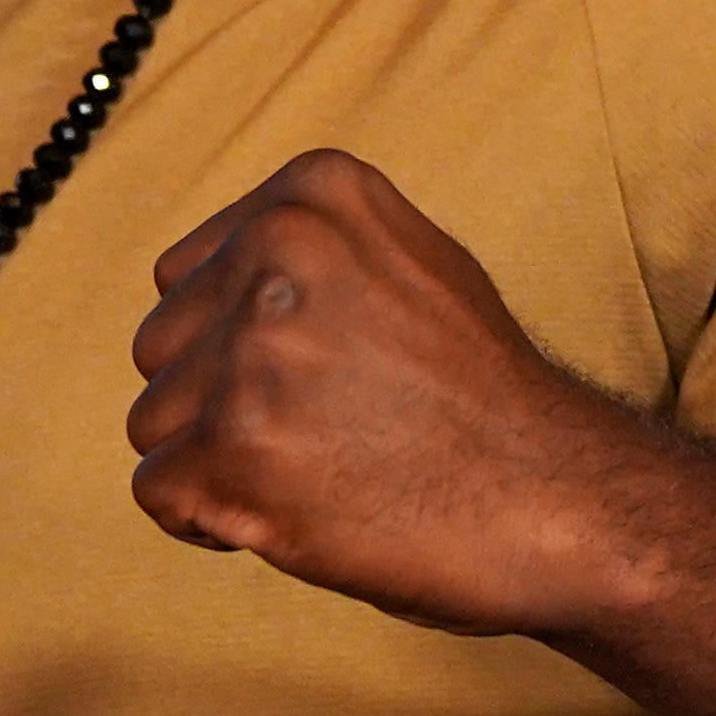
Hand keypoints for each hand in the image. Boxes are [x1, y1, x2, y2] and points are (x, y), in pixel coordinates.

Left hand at [124, 150, 674, 636]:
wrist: (561, 499)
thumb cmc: (484, 397)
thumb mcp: (409, 264)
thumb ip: (303, 252)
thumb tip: (192, 276)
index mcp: (311, 195)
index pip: (183, 278)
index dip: (235, 343)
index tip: (323, 374)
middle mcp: (274, 255)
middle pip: (160, 348)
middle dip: (219, 402)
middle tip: (328, 432)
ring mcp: (251, 353)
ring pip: (153, 422)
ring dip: (218, 463)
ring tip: (322, 470)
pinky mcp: (233, 450)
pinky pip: (156, 490)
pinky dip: (210, 520)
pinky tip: (294, 515)